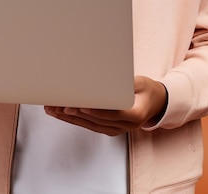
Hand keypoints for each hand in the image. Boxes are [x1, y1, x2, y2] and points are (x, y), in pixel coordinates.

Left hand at [44, 76, 166, 135]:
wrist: (155, 102)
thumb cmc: (146, 90)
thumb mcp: (139, 82)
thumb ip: (123, 82)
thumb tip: (104, 77)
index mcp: (134, 115)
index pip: (110, 113)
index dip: (93, 110)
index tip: (77, 105)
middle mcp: (125, 126)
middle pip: (95, 120)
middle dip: (74, 112)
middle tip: (57, 105)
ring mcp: (117, 129)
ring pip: (89, 124)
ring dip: (69, 117)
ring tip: (53, 108)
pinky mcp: (109, 129)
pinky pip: (89, 125)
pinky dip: (74, 119)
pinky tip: (62, 114)